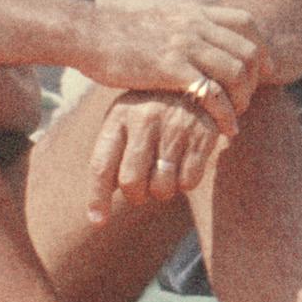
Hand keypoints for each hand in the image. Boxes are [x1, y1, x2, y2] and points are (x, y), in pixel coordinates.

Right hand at [76, 0, 276, 117]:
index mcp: (195, 12)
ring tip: (236, 117)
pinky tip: (225, 128)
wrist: (90, 35)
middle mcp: (196, 24)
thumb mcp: (161, 20)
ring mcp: (185, 44)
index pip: (246, 22)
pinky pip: (213, 91)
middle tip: (248, 100)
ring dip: (243, 98)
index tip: (264, 70)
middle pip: (249, 49)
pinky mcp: (171, 68)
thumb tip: (200, 38)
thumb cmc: (120, 35)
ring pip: (237, 71)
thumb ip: (184, 27)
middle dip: (257, 78)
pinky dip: (225, 112)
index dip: (261, 47)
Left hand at [88, 84, 228, 205]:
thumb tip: (97, 218)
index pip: (102, 166)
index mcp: (119, 116)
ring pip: (162, 186)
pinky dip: (185, 184)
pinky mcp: (204, 133)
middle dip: (137, 196)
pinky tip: (184, 166)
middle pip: (131, 182)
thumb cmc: (150, 113)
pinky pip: (189, 181)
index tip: (98, 221)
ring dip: (162, 192)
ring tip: (164, 177)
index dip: (97, 198)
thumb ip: (110, 159)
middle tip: (143, 191)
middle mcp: (145, 118)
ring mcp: (175, 125)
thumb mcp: (125, 122)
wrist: (196, 80)